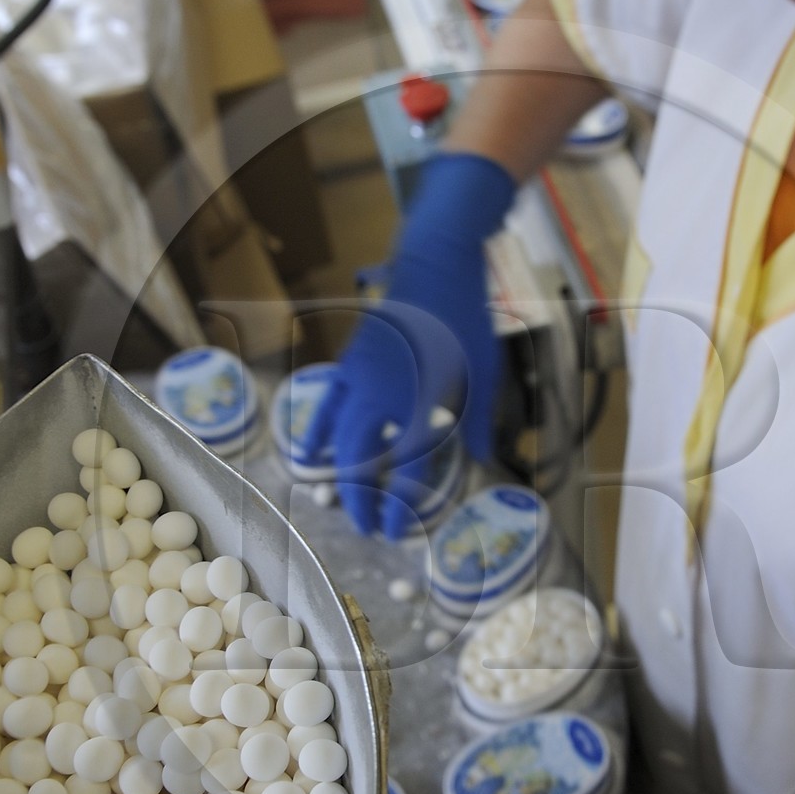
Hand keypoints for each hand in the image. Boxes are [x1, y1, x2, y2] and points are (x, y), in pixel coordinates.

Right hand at [303, 152, 515, 534]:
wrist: (434, 261)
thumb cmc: (465, 315)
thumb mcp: (485, 371)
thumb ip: (479, 421)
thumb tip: (482, 460)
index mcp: (428, 400)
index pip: (412, 468)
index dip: (402, 506)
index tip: (396, 531)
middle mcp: (389, 396)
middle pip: (365, 463)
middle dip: (363, 501)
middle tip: (369, 528)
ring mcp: (362, 379)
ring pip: (339, 439)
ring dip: (339, 476)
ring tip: (343, 502)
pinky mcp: (347, 363)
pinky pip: (324, 407)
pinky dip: (315, 434)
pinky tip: (309, 454)